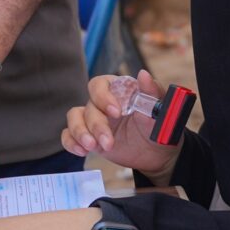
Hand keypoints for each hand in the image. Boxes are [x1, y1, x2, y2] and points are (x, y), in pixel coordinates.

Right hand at [61, 71, 177, 181]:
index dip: (103, 97)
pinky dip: (71, 142)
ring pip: (74, 118)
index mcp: (119, 91)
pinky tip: (82, 151)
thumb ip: (152, 92)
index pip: (100, 84)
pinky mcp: (88, 138)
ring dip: (80, 132)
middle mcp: (103, 104)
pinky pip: (69, 135)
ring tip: (92, 147)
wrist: (157, 155)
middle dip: (96, 125)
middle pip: (88, 106)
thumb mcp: (160, 112)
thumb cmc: (159, 129)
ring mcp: (94, 121)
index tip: (115, 113)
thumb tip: (143, 74)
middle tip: (108, 142)